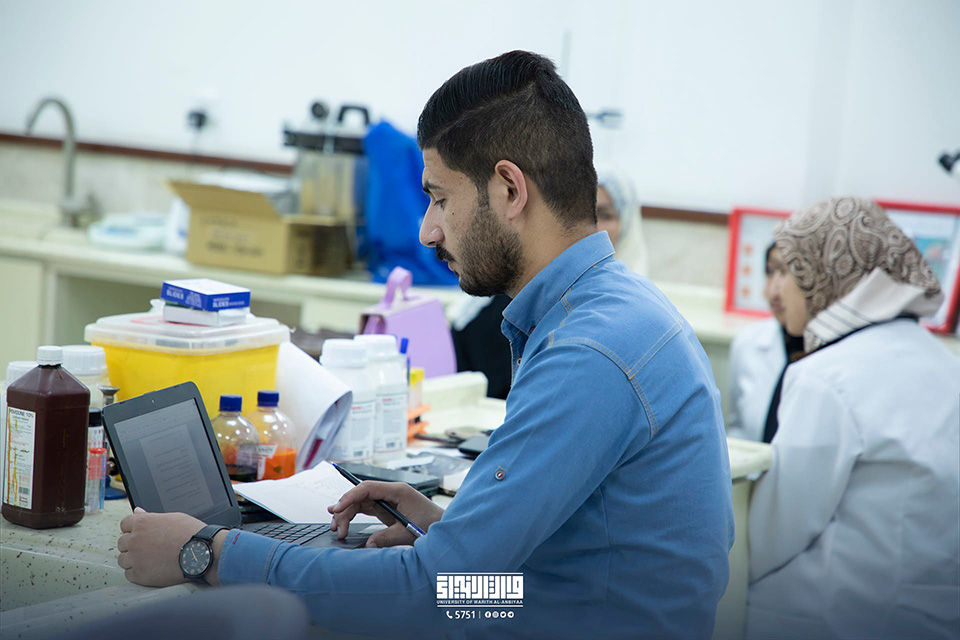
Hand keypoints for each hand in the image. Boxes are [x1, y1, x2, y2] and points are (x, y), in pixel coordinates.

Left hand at [117, 507, 225, 586]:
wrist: (201, 553)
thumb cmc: (191, 534)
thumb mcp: (172, 517)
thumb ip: (151, 516)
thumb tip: (138, 512)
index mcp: (142, 523)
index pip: (124, 524)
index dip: (134, 529)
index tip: (141, 534)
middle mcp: (135, 539)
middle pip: (122, 543)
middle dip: (133, 545)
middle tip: (148, 548)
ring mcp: (136, 558)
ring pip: (123, 560)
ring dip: (133, 560)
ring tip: (150, 560)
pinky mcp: (140, 574)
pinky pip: (129, 574)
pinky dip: (137, 573)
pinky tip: (150, 569)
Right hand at [328, 480, 442, 547]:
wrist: (442, 528)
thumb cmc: (431, 525)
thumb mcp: (408, 533)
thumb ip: (387, 538)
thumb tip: (368, 545)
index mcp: (398, 491)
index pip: (368, 488)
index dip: (350, 496)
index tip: (338, 508)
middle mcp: (390, 492)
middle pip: (360, 496)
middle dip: (345, 510)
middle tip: (336, 527)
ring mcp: (387, 499)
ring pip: (360, 502)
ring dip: (347, 513)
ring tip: (337, 528)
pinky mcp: (386, 508)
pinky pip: (365, 508)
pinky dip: (353, 514)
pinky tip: (343, 520)